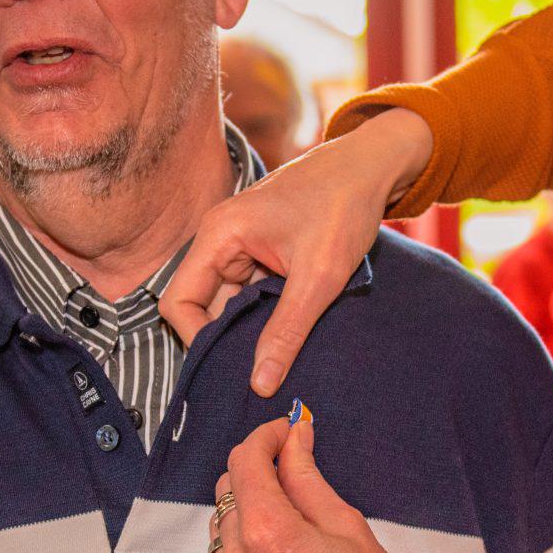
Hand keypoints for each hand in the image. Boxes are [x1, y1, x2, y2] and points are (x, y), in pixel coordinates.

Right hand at [160, 108, 433, 395]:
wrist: (373, 167)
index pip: (179, 301)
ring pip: (229, 302)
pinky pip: (250, 292)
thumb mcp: (319, 277)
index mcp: (219, 235)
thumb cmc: (345, 207)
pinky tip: (292, 330)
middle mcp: (221, 238)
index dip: (198, 339)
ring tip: (282, 352)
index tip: (234, 367)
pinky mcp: (261, 250)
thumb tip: (260, 385)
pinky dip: (267, 312)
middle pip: (202, 305)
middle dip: (228, 338)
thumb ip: (286, 332)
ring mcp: (240, 244)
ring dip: (251, 327)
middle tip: (262, 371)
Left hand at [215, 410, 424, 552]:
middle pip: (226, 492)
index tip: (285, 434)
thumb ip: (309, 478)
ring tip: (291, 516)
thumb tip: (294, 441)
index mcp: (267, 530)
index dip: (265, 438)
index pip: (245, 461)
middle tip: (292, 469)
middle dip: (255, 472)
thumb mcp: (348, 526)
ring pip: (223, 532)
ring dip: (247, 512)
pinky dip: (249, 552)